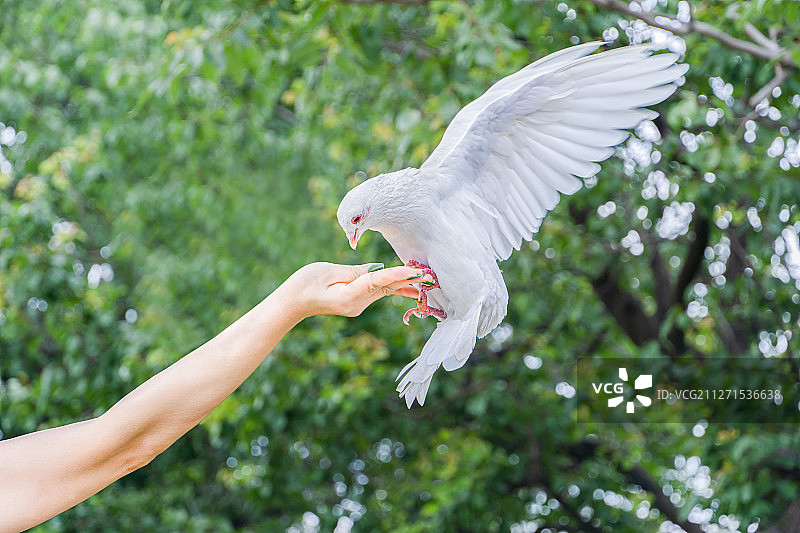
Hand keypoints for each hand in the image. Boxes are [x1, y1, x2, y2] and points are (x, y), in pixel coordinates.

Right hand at [280, 262, 429, 318]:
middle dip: (408, 281)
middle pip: (387, 289)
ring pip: (385, 292)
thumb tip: (377, 269)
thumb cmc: (305, 283)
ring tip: (425, 280)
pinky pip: (377, 293)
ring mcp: (357, 306)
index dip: (397, 274)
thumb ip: (355, 271)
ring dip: (403, 284)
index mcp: (350, 296)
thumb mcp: (329, 271)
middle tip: (430, 277)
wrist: (292, 302)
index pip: (378, 281)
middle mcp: (358, 304)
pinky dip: (391, 286)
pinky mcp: (356, 304)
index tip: (415, 271)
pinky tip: (406, 286)